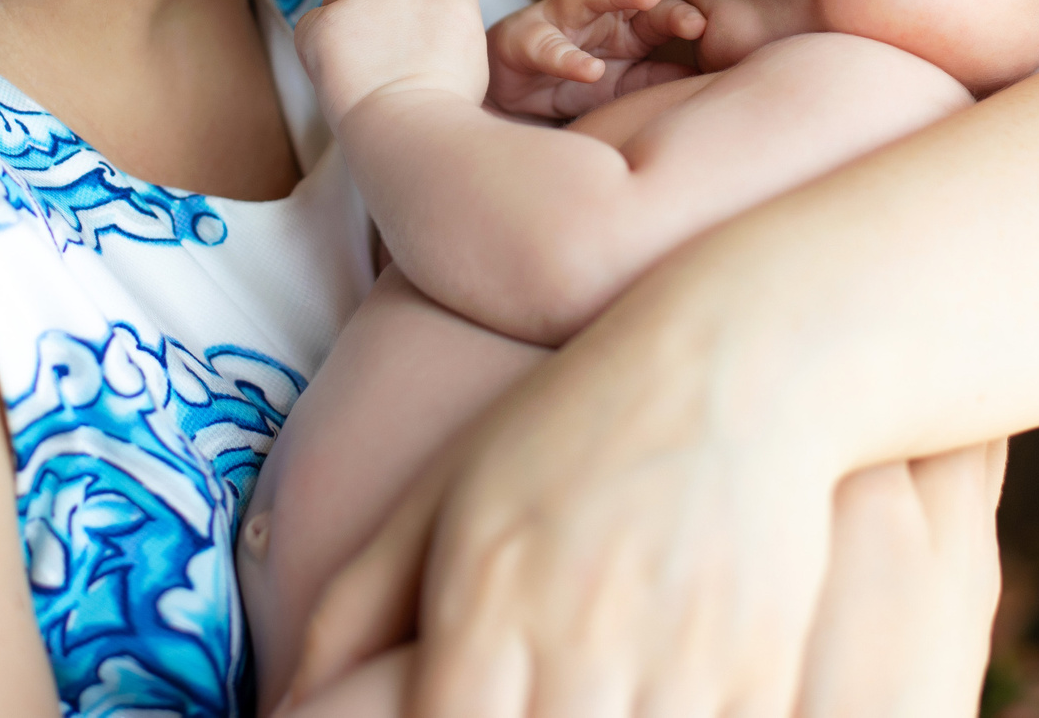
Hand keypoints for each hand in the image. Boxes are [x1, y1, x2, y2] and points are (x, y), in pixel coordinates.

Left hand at [287, 283, 841, 717]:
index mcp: (483, 596)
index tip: (436, 716)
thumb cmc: (576, 424)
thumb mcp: (445, 492)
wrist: (749, 357)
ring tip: (576, 702)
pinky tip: (652, 702)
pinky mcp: (761, 673)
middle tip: (514, 700)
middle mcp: (574, 634)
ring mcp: (676, 660)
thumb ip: (351, 605)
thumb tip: (277, 704)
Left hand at [294, 0, 490, 123]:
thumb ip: (450, 38)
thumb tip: (431, 42)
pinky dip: (317, 42)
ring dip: (349, 13)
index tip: (422, 24)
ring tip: (355, 60)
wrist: (409, 129)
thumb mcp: (471, 68)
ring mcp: (364, 2)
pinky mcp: (325, 21)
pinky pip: (313, 21)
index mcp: (451, 0)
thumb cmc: (443, 118)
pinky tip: (332, 74)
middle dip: (388, 15)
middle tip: (387, 63)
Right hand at [486, 0, 707, 119]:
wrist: (511, 92)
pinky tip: (592, 70)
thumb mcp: (625, 80)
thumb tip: (709, 77)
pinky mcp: (525, 43)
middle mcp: (596, 6)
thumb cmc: (576, 75)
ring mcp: (560, 19)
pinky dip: (570, 60)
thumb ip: (660, 75)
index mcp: (627, 14)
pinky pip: (550, 49)